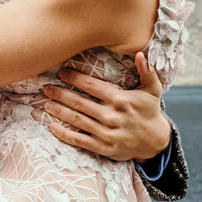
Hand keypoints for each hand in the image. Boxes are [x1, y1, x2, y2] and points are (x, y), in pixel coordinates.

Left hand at [39, 53, 171, 163]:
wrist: (155, 141)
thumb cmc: (150, 111)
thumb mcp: (153, 89)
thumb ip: (146, 71)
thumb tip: (140, 53)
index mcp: (121, 100)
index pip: (92, 86)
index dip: (75, 78)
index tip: (62, 73)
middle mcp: (112, 116)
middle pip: (79, 103)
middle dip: (60, 94)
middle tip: (46, 88)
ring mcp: (106, 133)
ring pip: (76, 120)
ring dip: (59, 111)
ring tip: (46, 103)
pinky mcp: (103, 148)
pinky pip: (79, 140)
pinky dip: (64, 134)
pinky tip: (52, 126)